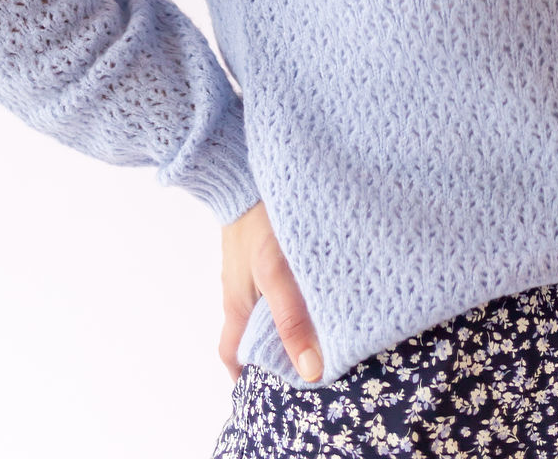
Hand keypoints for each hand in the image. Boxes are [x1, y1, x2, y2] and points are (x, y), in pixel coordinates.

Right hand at [219, 200, 322, 383]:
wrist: (246, 168)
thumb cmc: (256, 221)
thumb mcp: (276, 274)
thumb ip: (292, 318)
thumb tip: (310, 368)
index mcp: (236, 304)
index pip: (232, 354)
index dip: (247, 376)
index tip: (272, 388)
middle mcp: (241, 288)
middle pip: (254, 330)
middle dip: (277, 345)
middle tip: (311, 354)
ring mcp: (252, 266)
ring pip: (269, 302)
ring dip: (292, 314)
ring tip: (325, 320)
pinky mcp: (266, 244)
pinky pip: (278, 277)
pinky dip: (296, 287)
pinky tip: (321, 282)